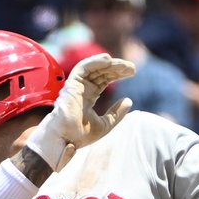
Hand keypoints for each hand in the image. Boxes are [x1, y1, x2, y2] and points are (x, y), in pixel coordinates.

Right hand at [26, 53, 135, 168]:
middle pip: (101, 72)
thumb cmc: (81, 135)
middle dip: (117, 68)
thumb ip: (116, 113)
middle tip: (132, 68)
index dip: (117, 75)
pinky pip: (83, 68)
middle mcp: (82, 89)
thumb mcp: (105, 124)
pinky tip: (108, 60)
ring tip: (125, 65)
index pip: (104, 80)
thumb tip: (129, 100)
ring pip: (94, 68)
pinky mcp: (71, 84)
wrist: (66, 139)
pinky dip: (94, 62)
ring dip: (109, 64)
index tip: (132, 73)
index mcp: (88, 97)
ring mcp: (76, 86)